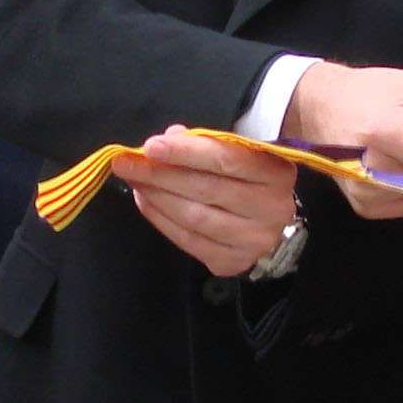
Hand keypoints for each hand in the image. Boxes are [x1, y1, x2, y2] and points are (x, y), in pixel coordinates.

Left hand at [117, 126, 301, 274]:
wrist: (267, 221)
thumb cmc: (247, 178)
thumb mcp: (237, 152)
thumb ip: (205, 144)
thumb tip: (168, 139)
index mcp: (276, 173)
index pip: (226, 159)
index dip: (185, 152)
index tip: (150, 146)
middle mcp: (272, 209)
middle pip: (205, 189)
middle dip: (159, 174)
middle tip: (126, 162)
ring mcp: (253, 240)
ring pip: (193, 217)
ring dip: (155, 196)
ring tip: (134, 179)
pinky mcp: (233, 262)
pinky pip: (188, 241)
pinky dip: (160, 219)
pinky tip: (146, 200)